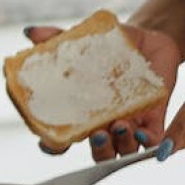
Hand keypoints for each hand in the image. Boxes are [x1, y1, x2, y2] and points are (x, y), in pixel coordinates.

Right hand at [23, 23, 183, 160]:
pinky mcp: (154, 119)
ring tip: (120, 125)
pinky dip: (148, 141)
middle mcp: (105, 124)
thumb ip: (57, 39)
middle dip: (98, 150)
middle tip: (96, 135)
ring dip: (121, 144)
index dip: (53, 146)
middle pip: (98, 153)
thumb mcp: (83, 41)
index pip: (63, 140)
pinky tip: (142, 130)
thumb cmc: (110, 47)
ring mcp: (130, 124)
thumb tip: (31, 32)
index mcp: (83, 113)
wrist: (148, 40)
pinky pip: (153, 140)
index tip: (48, 142)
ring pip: (124, 150)